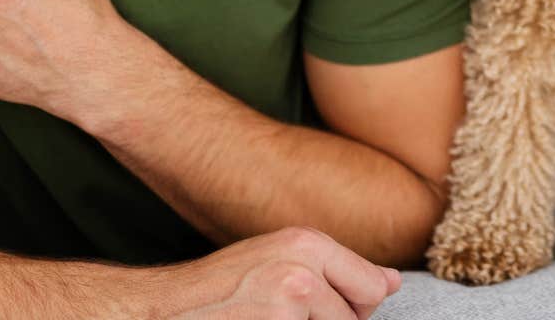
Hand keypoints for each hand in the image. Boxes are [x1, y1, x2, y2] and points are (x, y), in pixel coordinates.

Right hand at [171, 227, 401, 319]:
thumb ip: (335, 270)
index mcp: (307, 242)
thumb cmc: (219, 292)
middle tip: (276, 316)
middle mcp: (305, 264)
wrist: (162, 312)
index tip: (312, 311)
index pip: (372, 286)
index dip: (352, 308)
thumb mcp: (277, 263)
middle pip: (358, 317)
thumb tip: (393, 282)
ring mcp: (293, 298)